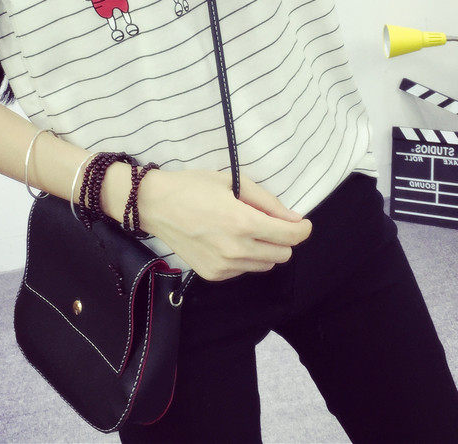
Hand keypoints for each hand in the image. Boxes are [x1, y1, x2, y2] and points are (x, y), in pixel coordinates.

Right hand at [138, 167, 312, 281]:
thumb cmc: (193, 186)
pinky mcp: (213, 275)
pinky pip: (244, 270)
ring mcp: (224, 266)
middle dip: (282, 238)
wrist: (155, 205)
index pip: (290, 236)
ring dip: (264, 248)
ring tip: (243, 229)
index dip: (302, 228)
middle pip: (283, 254)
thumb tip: (294, 218)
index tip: (302, 222)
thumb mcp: (233, 182)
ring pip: (265, 265)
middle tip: (267, 220)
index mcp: (243, 223)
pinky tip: (227, 239)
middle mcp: (236, 250)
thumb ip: (267, 201)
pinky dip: (244, 257)